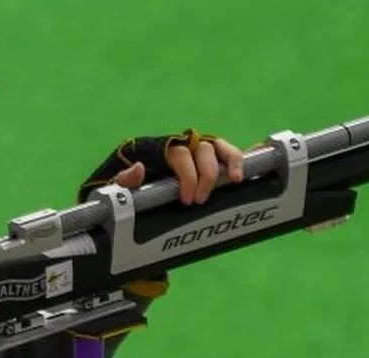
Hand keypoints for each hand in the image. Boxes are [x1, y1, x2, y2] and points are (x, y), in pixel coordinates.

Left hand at [112, 134, 245, 204]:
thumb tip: (138, 169)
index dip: (187, 175)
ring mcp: (202, 151)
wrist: (140, 185)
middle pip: (203, 151)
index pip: (181, 155)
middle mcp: (186, 146)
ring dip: (231, 162)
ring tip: (235, 180)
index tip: (187, 198)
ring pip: (220, 148)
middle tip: (201, 201)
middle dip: (206, 176)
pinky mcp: (215, 160)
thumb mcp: (123, 184)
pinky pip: (230, 155)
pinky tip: (245, 173)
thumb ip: (126, 179)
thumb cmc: (133, 184)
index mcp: (165, 149)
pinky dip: (240, 160)